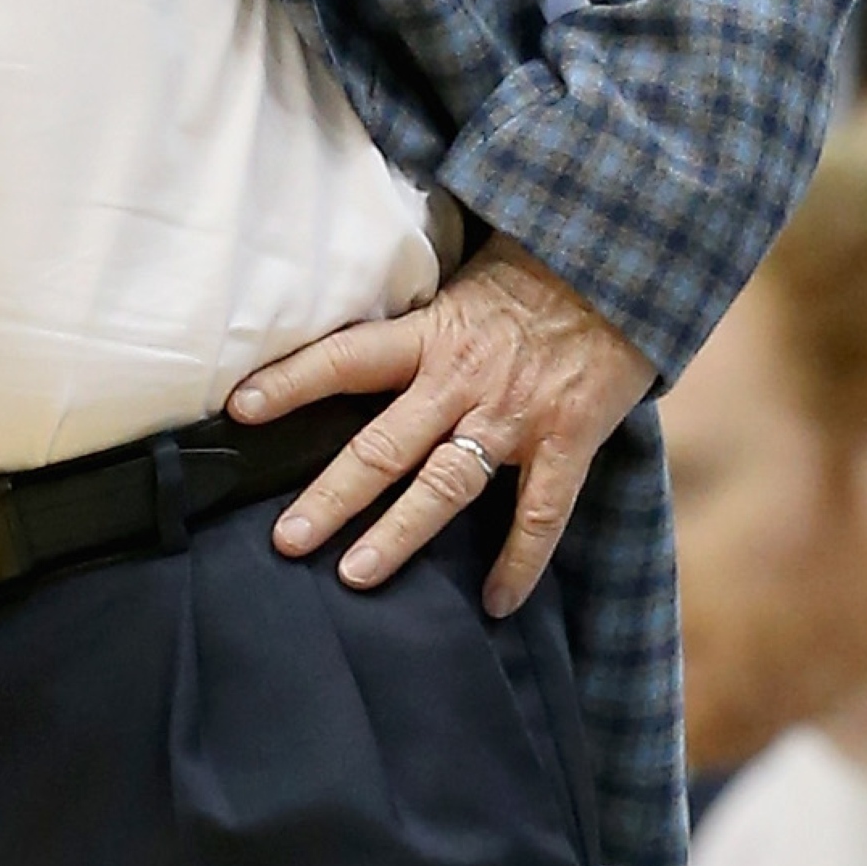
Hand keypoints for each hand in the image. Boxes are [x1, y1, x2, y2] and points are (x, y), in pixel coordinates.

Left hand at [228, 240, 657, 615]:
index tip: (239, 409)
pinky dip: (519, 563)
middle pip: (383, 445)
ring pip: (446, 487)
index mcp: (432, 334)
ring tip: (354, 577)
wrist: (627, 262)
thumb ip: (419, 316)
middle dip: (332, 496)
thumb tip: (357, 330)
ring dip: (399, 535)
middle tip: (287, 540)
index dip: (291, 382)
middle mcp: (463, 380)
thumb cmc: (538, 267)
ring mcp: (516, 416)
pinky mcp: (570, 441)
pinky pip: (540, 514)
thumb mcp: (463, 273)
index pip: (345, 357)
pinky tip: (495, 603)